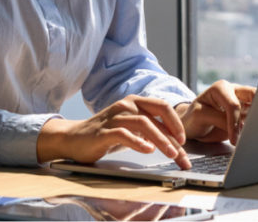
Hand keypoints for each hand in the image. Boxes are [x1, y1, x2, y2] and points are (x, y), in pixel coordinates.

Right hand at [37, 95, 190, 168]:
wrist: (73, 138)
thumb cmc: (105, 134)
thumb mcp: (130, 128)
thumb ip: (149, 129)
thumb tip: (175, 142)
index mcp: (135, 102)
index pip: (162, 107)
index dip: (176, 122)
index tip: (185, 141)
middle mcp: (126, 105)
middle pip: (156, 113)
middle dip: (173, 133)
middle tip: (182, 151)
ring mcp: (114, 117)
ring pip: (143, 123)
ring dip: (160, 139)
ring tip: (171, 154)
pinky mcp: (104, 132)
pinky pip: (124, 134)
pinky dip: (138, 142)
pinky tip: (147, 150)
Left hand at [175, 80, 255, 145]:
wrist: (192, 126)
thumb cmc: (193, 117)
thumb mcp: (201, 116)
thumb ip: (220, 120)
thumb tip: (240, 129)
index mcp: (221, 88)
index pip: (234, 105)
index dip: (234, 122)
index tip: (233, 139)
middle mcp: (234, 92)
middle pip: (254, 97)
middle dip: (256, 112)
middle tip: (253, 129)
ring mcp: (241, 104)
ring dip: (257, 122)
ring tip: (251, 136)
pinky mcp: (245, 116)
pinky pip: (255, 120)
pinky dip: (255, 128)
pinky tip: (251, 136)